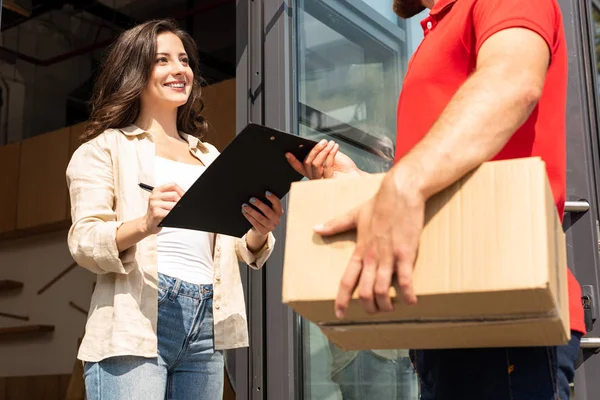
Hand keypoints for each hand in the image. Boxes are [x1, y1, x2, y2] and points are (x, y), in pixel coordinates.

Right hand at [141, 183, 184, 234]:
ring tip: (171, 212)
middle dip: (180, 202)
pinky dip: (173, 215)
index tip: (184, 196)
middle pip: (175, 195)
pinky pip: (170, 213)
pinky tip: (170, 216)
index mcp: (157, 190)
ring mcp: (154, 204)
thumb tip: (185, 196)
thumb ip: (171, 195)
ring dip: (176, 210)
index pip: (172, 185)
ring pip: (174, 204)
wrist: (148, 223)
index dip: (181, 191)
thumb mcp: (162, 200)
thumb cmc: (157, 211)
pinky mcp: (156, 213)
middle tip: (178, 207)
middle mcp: (154, 196)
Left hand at [242, 191, 283, 234]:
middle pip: (267, 211)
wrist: (261, 229)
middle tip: (251, 199)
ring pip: (260, 217)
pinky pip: (255, 224)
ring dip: (251, 211)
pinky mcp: (263, 231)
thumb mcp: (267, 209)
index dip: (272, 198)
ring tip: (244, 206)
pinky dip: (249, 217)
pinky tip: (244, 212)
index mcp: (279, 212)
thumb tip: (256, 194)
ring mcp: (270, 227)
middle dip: (259, 204)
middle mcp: (276, 220)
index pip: (277, 203)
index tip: (266, 192)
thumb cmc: (263, 214)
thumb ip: (266, 203)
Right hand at [286, 139, 360, 178]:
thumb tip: (314, 145)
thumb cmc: (344, 168)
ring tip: (331, 144)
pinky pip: (326, 166)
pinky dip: (331, 154)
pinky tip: (335, 148)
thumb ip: (322, 152)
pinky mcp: (329, 181)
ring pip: (315, 164)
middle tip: (323, 141)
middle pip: (307, 163)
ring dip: (323, 151)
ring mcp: (321, 181)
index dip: (293, 161)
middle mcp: (315, 177)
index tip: (288, 153)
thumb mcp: (331, 156)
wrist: (356, 176)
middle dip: (314, 150)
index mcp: (313, 172)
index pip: (300, 167)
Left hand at [314, 171, 424, 318]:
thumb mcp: (354, 214)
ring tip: (390, 308)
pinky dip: (407, 294)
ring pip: (383, 290)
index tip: (339, 313)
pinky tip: (411, 301)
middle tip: (373, 312)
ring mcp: (389, 256)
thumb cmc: (379, 203)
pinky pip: (405, 280)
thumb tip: (316, 228)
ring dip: (386, 305)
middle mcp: (372, 257)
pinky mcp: (406, 253)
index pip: (347, 280)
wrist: (401, 192)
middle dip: (369, 307)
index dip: (342, 300)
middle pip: (366, 291)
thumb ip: (335, 224)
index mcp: (359, 250)